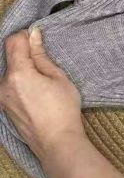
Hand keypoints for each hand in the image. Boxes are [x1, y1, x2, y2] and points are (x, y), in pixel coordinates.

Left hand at [0, 27, 85, 161]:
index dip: (26, 36)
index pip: (13, 42)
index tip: (39, 40)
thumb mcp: (58, 77)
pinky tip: (37, 92)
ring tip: (43, 81)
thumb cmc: (62, 108)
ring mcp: (1, 98)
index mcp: (18, 74)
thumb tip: (33, 35)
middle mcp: (3, 85)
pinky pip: (9, 86)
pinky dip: (20, 82)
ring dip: (23, 69)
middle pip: (10, 57)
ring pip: (10, 72)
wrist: (56, 142)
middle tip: (46, 63)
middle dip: (25, 54)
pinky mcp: (4, 107)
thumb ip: (41, 55)